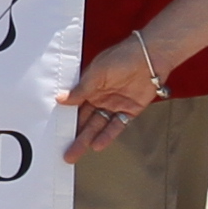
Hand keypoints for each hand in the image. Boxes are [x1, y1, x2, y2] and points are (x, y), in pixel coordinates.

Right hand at [48, 30, 168, 160]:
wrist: (151, 56)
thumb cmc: (123, 56)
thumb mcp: (97, 72)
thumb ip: (81, 90)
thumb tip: (61, 99)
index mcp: (90, 86)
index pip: (75, 106)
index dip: (66, 119)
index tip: (56, 132)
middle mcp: (101, 96)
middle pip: (84, 120)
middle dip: (74, 135)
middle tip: (64, 150)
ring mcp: (115, 104)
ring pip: (98, 126)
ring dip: (87, 139)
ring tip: (75, 153)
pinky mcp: (130, 110)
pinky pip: (117, 126)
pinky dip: (107, 136)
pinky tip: (98, 145)